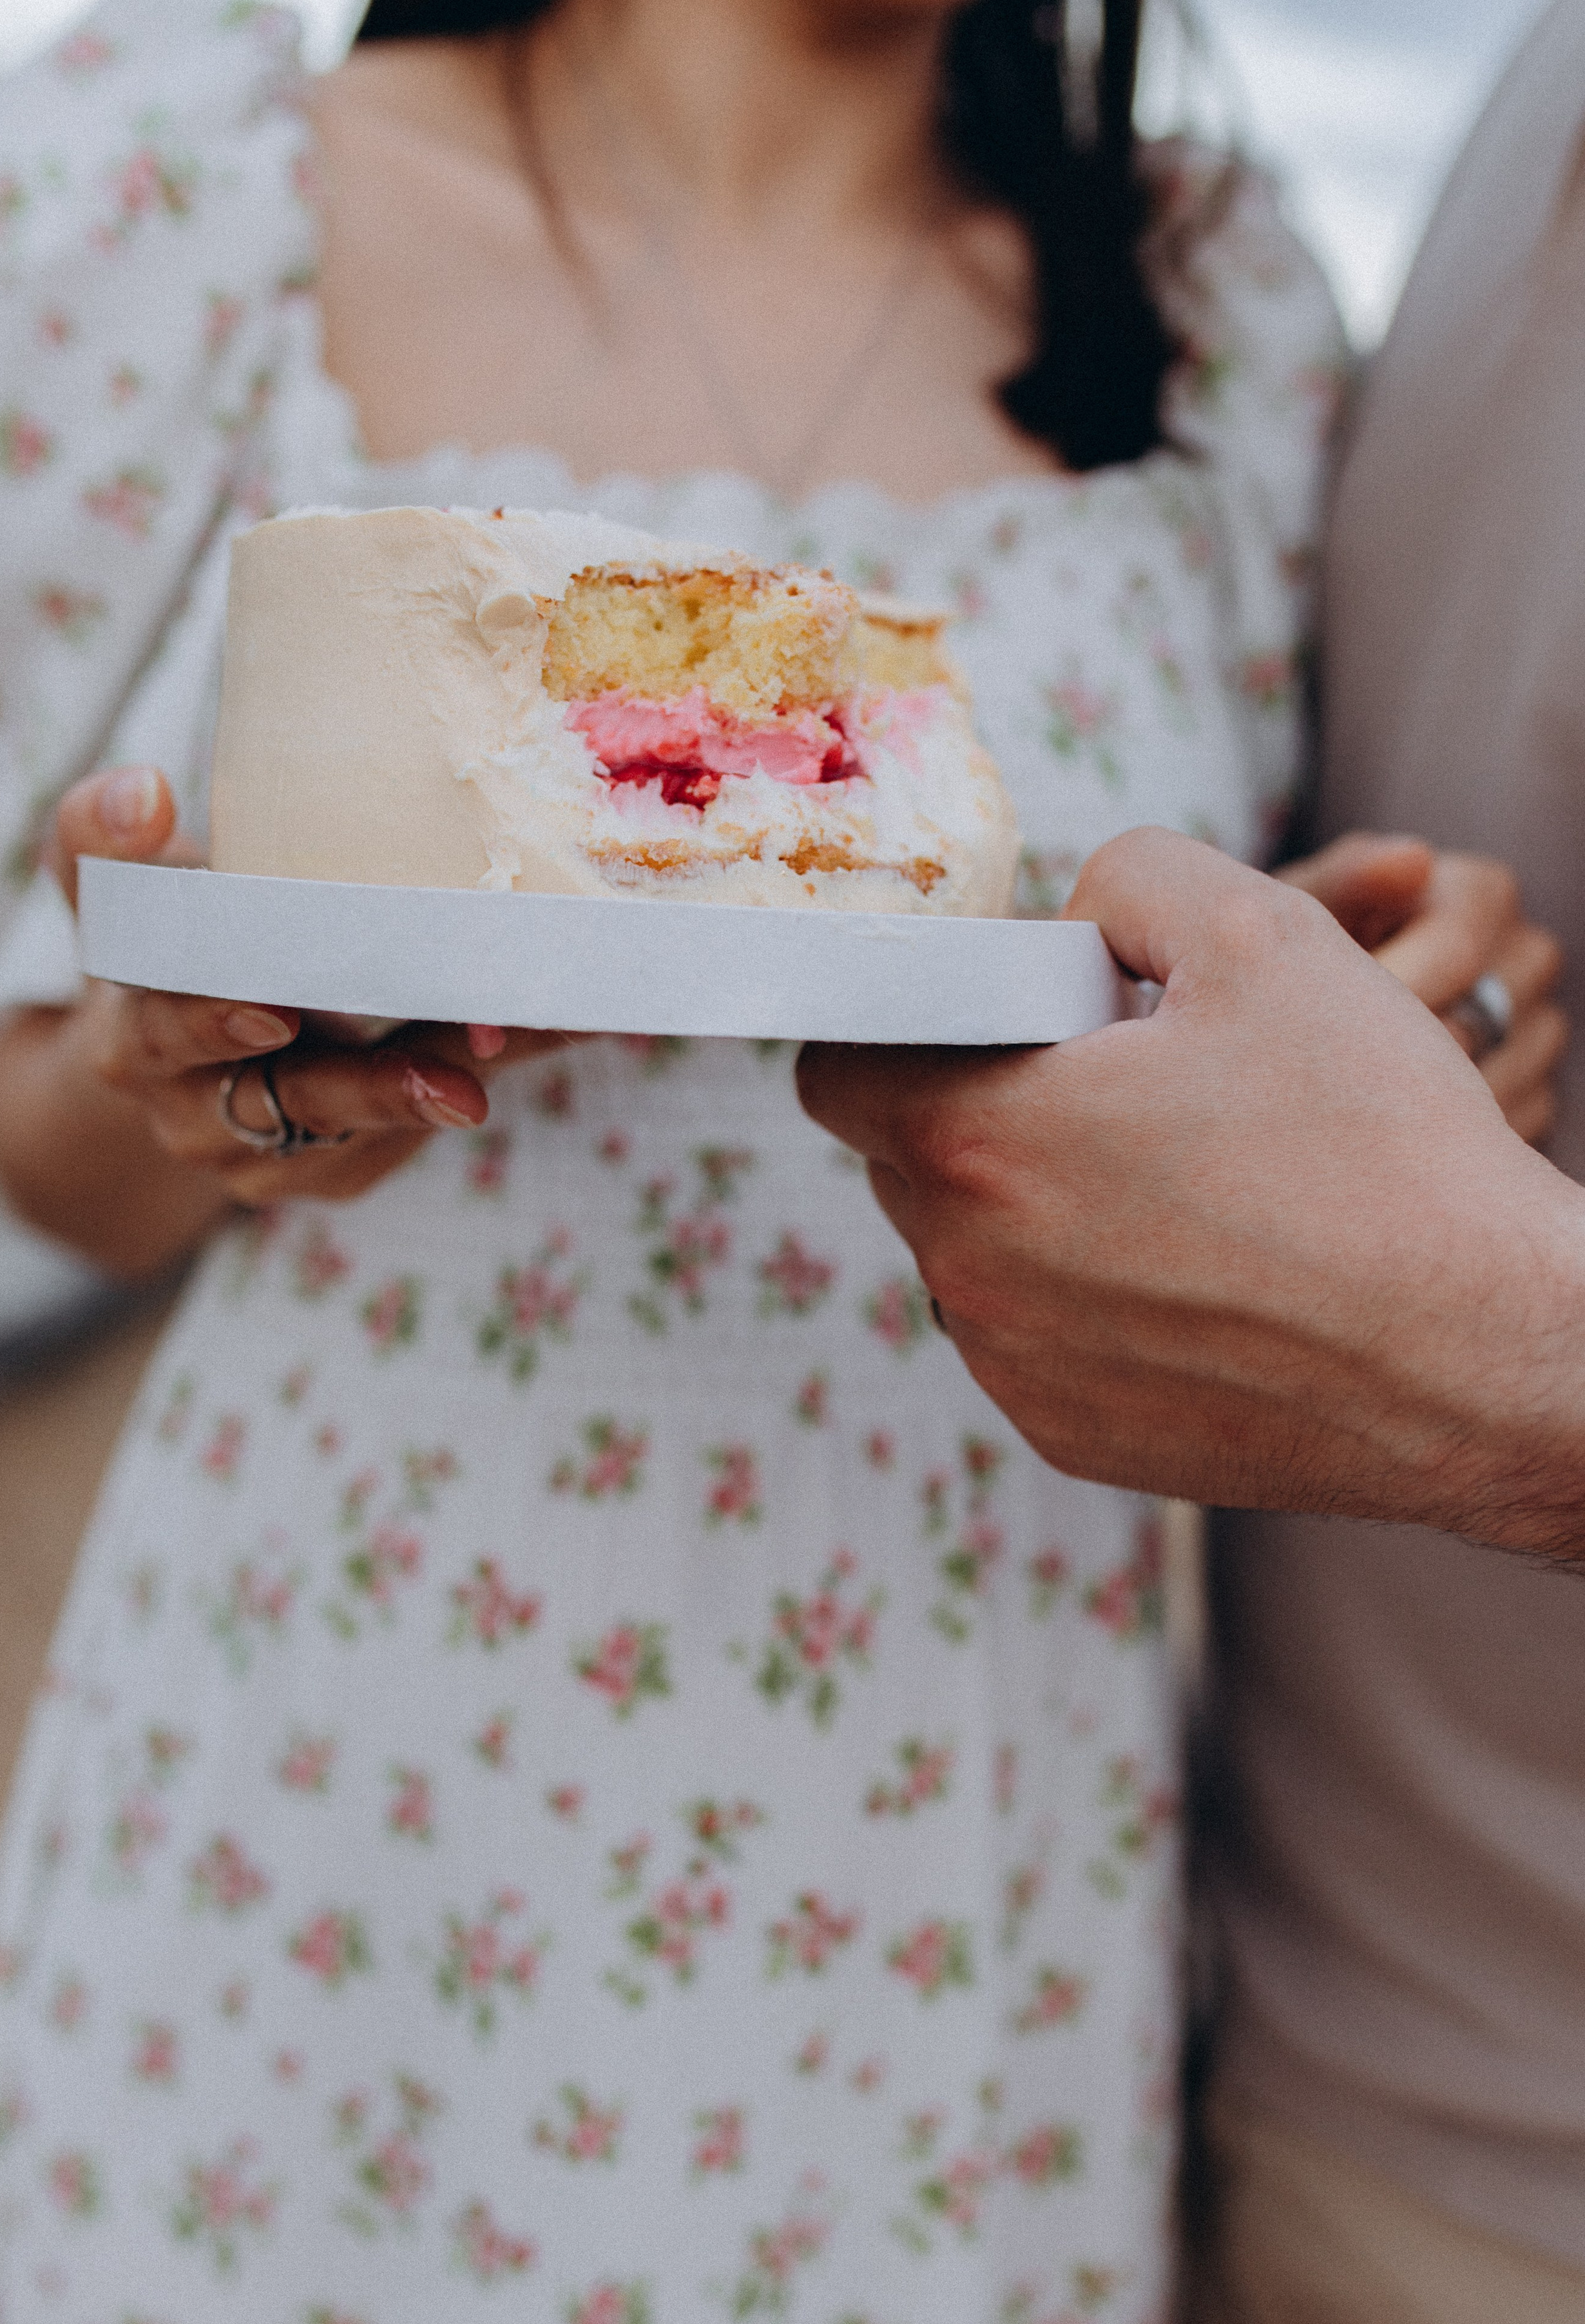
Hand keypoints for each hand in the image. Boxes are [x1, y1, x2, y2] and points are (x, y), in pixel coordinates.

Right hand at [50, 765, 503, 1206]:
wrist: (174, 1055)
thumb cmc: (167, 943)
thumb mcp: (123, 888)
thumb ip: (107, 837)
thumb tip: (143, 790)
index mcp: (133, 1033)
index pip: (166, 1030)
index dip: (217, 1022)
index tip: (277, 1010)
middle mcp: (191, 1111)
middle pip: (287, 1102)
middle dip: (371, 1088)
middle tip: (455, 1077)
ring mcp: (260, 1157)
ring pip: (362, 1131)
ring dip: (444, 1093)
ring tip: (516, 1062)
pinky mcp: (329, 1174)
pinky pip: (405, 1142)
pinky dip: (472, 1086)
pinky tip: (544, 1037)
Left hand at [796, 829, 1584, 1557]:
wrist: (1487, 1352)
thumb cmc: (1382, 1147)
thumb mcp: (1261, 931)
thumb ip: (1124, 883)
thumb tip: (1064, 933)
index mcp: (978, 1140)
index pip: (837, 1068)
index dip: (907, 1025)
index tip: (1001, 1019)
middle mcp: (968, 1274)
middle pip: (910, 1159)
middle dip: (987, 1107)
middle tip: (1125, 1087)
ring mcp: (1017, 1371)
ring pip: (975, 1253)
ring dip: (1038, 1206)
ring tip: (1182, 1184)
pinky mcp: (1074, 1441)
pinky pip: (1036, 1339)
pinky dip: (1089, 1298)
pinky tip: (1203, 1276)